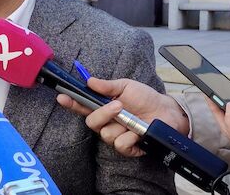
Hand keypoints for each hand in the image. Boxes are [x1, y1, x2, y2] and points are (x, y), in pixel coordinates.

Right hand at [56, 77, 187, 156]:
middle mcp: (107, 122)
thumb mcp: (127, 86)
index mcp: (104, 106)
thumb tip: (90, 81)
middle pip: (91, 122)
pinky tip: (138, 133)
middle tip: (118, 105)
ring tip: (133, 118)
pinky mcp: (128, 147)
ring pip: (106, 134)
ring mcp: (117, 135)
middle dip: (103, 113)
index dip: (71, 103)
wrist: (167, 112)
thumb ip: (108, 86)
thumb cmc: (146, 98)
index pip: (83, 106)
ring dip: (119, 124)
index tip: (62, 97)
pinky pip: (120, 145)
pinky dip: (130, 137)